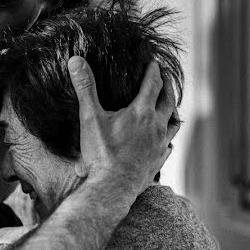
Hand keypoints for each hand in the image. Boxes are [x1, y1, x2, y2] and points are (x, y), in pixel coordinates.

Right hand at [68, 56, 177, 193]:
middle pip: (168, 101)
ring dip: (172, 111)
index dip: (154, 71)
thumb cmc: (101, 154)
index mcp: (141, 113)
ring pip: (173, 123)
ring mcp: (159, 146)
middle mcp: (155, 127)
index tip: (155, 63)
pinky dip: (168, 138)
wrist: (112, 188)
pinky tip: (165, 140)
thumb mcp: (90, 118)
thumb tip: (76, 60)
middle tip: (166, 78)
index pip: (152, 84)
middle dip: (167, 87)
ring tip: (170, 106)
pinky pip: (168, 146)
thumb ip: (85, 88)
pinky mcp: (158, 162)